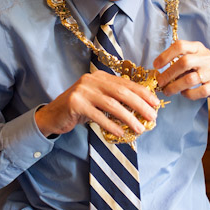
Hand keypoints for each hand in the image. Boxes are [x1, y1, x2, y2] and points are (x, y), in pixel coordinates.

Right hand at [35, 70, 160, 138]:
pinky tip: (121, 133)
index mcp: (100, 77)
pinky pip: (98, 116)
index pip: (126, 83)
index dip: (143, 93)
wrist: (53, 115)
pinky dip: (111, 125)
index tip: (156, 104)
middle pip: (122, 92)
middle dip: (140, 105)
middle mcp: (92, 80)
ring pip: (112, 104)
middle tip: (152, 117)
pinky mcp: (75, 104)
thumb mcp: (98, 100)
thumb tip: (141, 110)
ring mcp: (82, 91)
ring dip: (129, 117)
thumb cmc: (80, 109)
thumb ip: (115, 100)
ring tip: (140, 128)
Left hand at [153, 40, 209, 100]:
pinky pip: (199, 91)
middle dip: (169, 74)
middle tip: (160, 82)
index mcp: (198, 48)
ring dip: (175, 87)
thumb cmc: (205, 66)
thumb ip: (179, 60)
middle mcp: (206, 58)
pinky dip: (188, 94)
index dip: (165, 55)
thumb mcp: (195, 57)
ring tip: (167, 91)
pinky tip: (183, 93)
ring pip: (190, 79)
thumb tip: (159, 71)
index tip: (156, 65)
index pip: (180, 46)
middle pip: (184, 62)